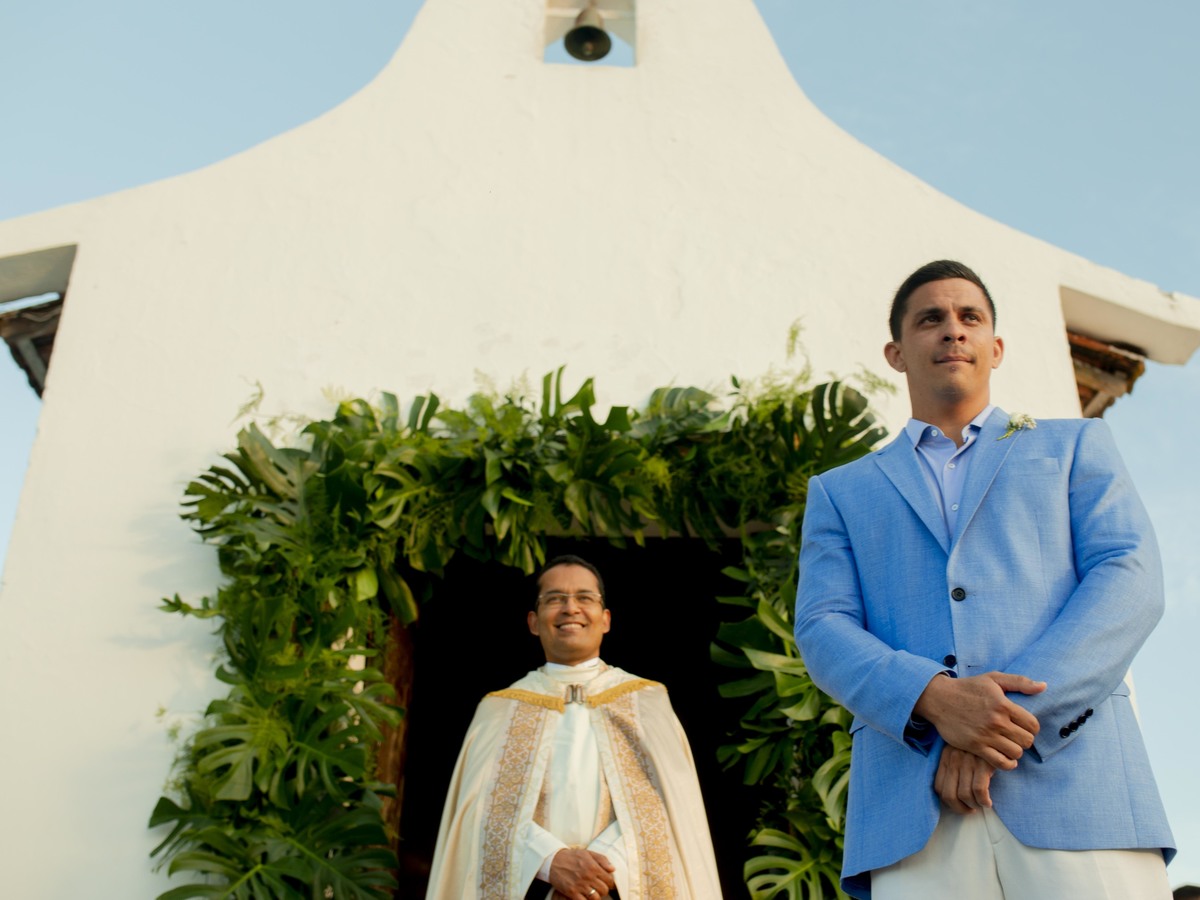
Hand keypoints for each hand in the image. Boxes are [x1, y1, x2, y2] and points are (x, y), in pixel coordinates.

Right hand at [547, 848, 615, 899]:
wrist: (553, 860)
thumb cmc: (572, 856)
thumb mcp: (588, 853)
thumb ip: (602, 859)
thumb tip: (612, 869)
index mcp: (593, 867)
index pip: (609, 880)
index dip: (610, 882)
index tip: (607, 883)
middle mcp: (588, 877)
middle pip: (604, 890)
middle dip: (604, 890)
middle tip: (599, 888)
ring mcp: (580, 885)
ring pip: (596, 897)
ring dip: (596, 896)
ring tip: (593, 892)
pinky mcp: (571, 892)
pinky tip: (585, 896)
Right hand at [913, 671, 1044, 768]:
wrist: (939, 698)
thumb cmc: (968, 688)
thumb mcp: (993, 678)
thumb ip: (1020, 682)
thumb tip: (1044, 686)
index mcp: (1003, 704)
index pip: (1033, 725)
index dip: (1032, 727)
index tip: (1023, 726)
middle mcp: (996, 721)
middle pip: (1026, 741)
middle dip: (1024, 740)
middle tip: (1015, 736)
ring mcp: (986, 735)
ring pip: (1016, 753)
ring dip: (1015, 751)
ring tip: (1009, 746)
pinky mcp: (975, 746)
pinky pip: (1000, 763)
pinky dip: (1007, 764)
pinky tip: (1004, 757)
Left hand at [934, 745, 995, 812]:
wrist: (994, 730)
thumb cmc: (977, 746)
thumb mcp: (959, 751)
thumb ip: (952, 767)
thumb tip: (949, 794)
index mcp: (945, 757)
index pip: (938, 787)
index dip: (948, 802)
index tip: (959, 805)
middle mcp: (954, 759)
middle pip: (949, 795)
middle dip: (960, 808)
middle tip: (970, 810)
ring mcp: (968, 761)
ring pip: (965, 795)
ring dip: (973, 805)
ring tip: (981, 804)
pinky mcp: (983, 764)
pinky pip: (979, 790)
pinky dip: (983, 801)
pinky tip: (988, 802)